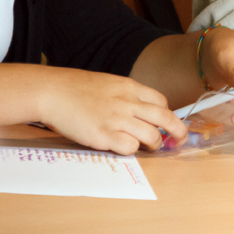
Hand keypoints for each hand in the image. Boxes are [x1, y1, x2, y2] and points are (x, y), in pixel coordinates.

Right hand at [36, 67, 186, 155]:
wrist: (53, 91)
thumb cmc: (76, 88)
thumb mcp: (108, 84)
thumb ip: (125, 95)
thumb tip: (137, 110)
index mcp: (130, 87)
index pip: (161, 101)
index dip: (166, 113)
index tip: (165, 122)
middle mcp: (128, 102)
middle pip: (165, 117)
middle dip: (178, 130)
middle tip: (181, 139)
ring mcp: (117, 119)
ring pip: (152, 135)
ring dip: (156, 144)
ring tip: (152, 148)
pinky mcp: (104, 136)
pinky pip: (130, 147)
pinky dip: (132, 150)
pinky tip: (125, 148)